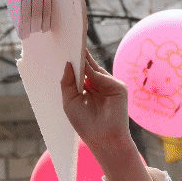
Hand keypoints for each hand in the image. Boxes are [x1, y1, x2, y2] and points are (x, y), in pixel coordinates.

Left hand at [62, 52, 154, 180]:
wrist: (102, 138)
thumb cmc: (84, 123)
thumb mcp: (69, 101)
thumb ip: (67, 82)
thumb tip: (68, 63)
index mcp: (88, 89)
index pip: (80, 72)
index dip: (73, 62)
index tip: (63, 49)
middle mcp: (99, 85)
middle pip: (88, 67)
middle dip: (79, 56)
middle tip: (68, 42)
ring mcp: (109, 86)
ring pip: (95, 69)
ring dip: (84, 59)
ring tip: (73, 46)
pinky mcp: (118, 88)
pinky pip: (102, 76)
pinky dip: (92, 70)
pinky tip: (82, 63)